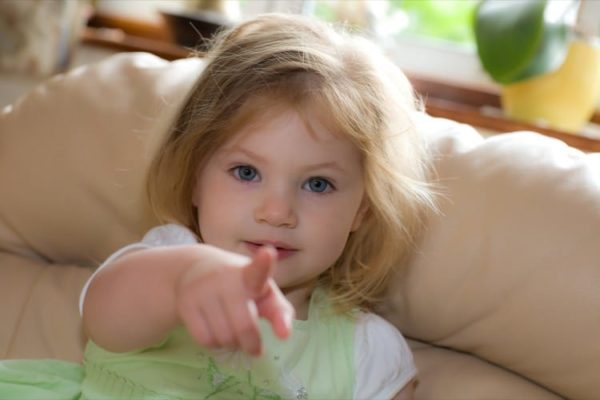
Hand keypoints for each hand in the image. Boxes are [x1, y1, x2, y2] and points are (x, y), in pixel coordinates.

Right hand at [176, 245, 293, 355]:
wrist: (195, 269)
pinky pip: (205, 340)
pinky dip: (215, 344)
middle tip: (256, 348)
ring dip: (233, 345)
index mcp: (250, 274)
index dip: (263, 263)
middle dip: (252, 344)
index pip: (257, 270)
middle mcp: (225, 279)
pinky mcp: (186, 303)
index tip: (268, 253)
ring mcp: (203, 290)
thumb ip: (280, 312)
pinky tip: (217, 332)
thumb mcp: (263, 292)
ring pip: (224, 337)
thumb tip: (285, 335)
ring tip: (234, 333)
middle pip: (244, 326)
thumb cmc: (239, 286)